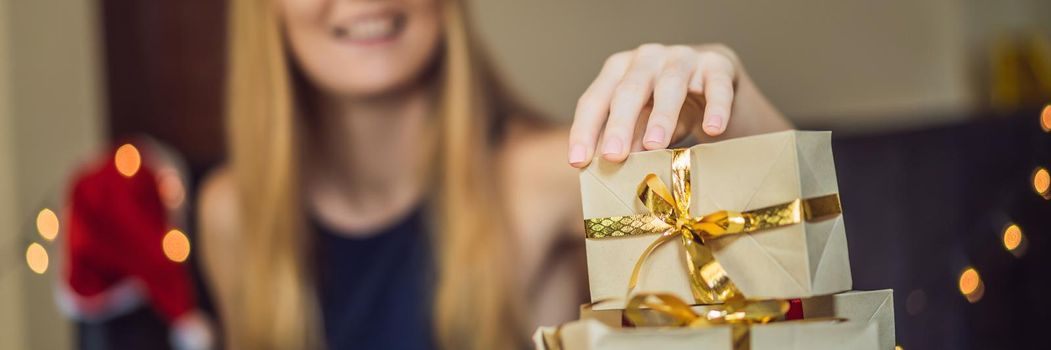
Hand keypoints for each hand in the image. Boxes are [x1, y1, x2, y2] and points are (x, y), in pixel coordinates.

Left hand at [568, 43, 788, 166]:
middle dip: (619, 124)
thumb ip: (627, 139)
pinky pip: (717, 85)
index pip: (595, 100)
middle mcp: (646, 58)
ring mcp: (682, 58)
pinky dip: (715, 107)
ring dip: (661, 116)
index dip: (585, 130)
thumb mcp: (642, 121)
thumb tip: (611, 167)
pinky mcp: (717, 65)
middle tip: (613, 157)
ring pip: (670, 85)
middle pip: (629, 90)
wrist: (714, 80)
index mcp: (618, 70)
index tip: (578, 162)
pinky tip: (713, 129)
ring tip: (655, 145)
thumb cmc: (666, 105)